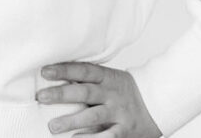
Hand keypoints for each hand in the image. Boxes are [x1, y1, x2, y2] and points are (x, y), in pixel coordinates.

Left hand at [37, 62, 162, 136]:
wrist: (159, 103)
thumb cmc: (125, 91)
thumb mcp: (110, 79)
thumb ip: (88, 80)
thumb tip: (56, 76)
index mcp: (108, 78)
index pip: (84, 70)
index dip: (65, 70)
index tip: (45, 71)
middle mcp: (112, 94)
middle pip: (86, 92)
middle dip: (62, 94)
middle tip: (42, 97)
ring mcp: (118, 113)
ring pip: (93, 116)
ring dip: (72, 121)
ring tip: (53, 126)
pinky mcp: (124, 130)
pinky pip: (107, 136)